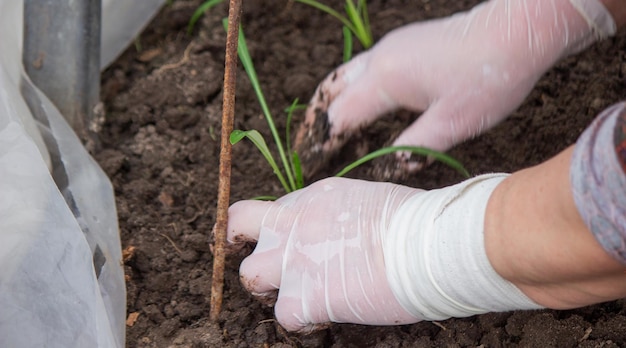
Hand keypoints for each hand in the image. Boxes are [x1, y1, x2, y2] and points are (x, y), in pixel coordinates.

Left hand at [227, 178, 421, 331]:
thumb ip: (340, 218)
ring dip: (269, 290)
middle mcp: (294, 223)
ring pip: (250, 276)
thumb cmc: (415, 224)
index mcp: (314, 198)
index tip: (289, 244)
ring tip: (300, 297)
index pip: (275, 211)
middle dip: (238, 245)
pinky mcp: (305, 296)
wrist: (426, 245)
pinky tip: (326, 317)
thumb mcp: (369, 203)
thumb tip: (342, 238)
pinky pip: (284, 316)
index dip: (277, 231)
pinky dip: (302, 321)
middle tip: (263, 266)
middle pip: (238, 224)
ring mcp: (294, 259)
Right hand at [295, 0, 614, 177]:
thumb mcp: (452, 125)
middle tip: (304, 149)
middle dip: (314, 122)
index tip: (310, 166)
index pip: (339, 117)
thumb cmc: (489, 79)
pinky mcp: (402, 46)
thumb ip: (413, 149)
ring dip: (330, 106)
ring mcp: (390, 48)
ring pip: (344, 77)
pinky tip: (360, 113)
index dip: (322, 144)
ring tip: (324, 134)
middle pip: (330, 91)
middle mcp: (379, 59)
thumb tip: (384, 169)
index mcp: (386, 79)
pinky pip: (362, 71)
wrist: (517, 32)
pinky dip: (350, 94)